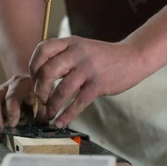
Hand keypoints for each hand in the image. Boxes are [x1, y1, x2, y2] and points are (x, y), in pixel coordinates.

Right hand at [0, 75, 39, 140]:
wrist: (31, 89)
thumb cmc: (39, 96)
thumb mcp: (45, 99)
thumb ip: (43, 108)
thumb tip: (41, 119)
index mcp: (20, 84)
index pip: (12, 95)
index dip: (11, 110)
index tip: (12, 124)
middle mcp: (5, 88)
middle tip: (0, 131)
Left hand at [29, 36, 146, 127]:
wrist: (133, 57)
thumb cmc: (103, 57)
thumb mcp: (81, 49)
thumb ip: (63, 58)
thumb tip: (39, 79)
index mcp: (70, 43)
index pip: (42, 49)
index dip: (33, 66)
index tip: (34, 80)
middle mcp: (77, 53)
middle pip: (47, 71)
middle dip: (39, 90)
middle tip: (39, 101)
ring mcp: (88, 69)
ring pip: (61, 90)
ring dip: (51, 106)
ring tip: (47, 115)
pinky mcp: (98, 84)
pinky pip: (78, 103)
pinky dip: (67, 115)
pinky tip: (60, 122)